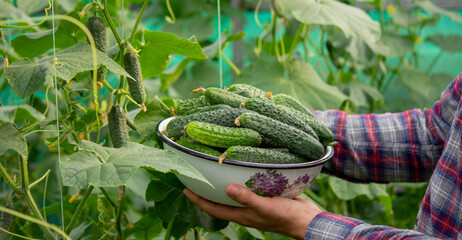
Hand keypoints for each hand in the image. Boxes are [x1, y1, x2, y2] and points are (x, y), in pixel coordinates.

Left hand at [183, 184, 322, 239]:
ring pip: (233, 195)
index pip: (214, 208)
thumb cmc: (286, 217)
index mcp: (242, 215)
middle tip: (196, 178)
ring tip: (214, 173)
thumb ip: (247, 199)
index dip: (198, 200)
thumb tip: (227, 188)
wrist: (307, 221)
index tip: (186, 189)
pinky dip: (240, 181)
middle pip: (220, 202)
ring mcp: (255, 205)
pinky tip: (241, 171)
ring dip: (222, 186)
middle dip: (207, 192)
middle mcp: (245, 211)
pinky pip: (247, 189)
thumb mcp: (265, 207)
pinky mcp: (265, 197)